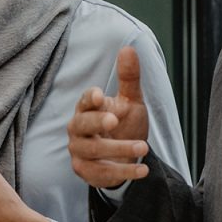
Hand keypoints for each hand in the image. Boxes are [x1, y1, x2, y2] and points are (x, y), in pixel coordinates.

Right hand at [67, 46, 150, 188]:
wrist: (125, 157)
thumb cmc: (124, 124)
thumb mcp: (131, 101)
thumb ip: (129, 78)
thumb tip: (128, 48)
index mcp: (86, 108)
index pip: (83, 101)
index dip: (89, 99)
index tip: (99, 95)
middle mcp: (77, 129)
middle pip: (81, 124)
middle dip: (97, 122)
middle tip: (115, 120)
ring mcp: (79, 151)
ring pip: (92, 150)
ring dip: (118, 149)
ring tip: (143, 147)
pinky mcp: (85, 171)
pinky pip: (100, 173)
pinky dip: (123, 172)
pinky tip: (142, 170)